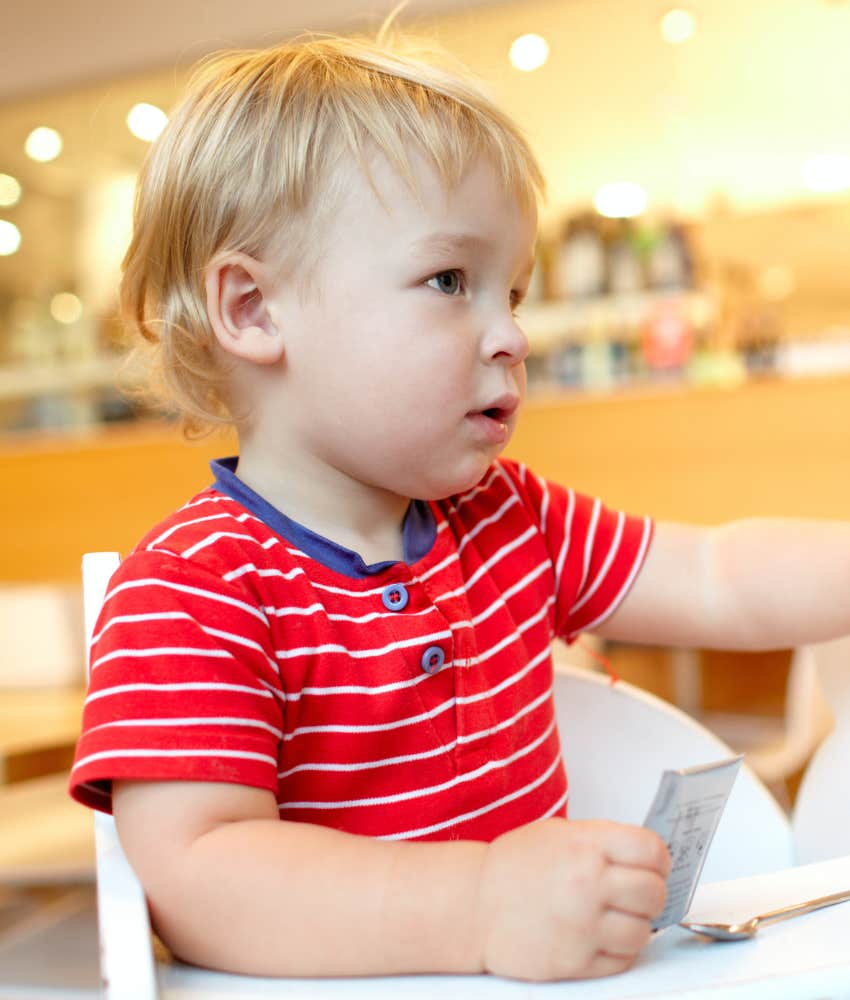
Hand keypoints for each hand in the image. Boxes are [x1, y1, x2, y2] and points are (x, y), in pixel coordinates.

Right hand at [475, 818, 669, 981]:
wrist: (472, 904)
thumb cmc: (513, 867)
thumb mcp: (558, 834)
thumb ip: (601, 842)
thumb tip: (644, 858)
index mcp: (586, 845)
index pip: (652, 850)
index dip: (659, 860)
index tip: (655, 866)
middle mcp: (588, 883)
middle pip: (654, 893)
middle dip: (652, 894)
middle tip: (638, 895)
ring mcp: (583, 925)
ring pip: (643, 932)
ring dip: (636, 925)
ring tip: (617, 918)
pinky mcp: (576, 961)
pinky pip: (622, 960)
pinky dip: (619, 951)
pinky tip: (600, 936)